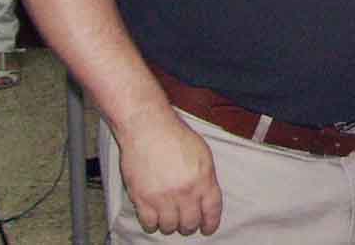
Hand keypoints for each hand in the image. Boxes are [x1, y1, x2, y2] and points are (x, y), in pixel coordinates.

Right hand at [117, 107, 222, 235]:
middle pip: (190, 223)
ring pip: (170, 227)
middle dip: (189, 224)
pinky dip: (152, 223)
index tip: (207, 228)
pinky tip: (154, 214)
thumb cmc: (174, 135)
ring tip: (169, 214)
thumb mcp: (202, 153)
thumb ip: (206, 177)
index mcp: (203, 178)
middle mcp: (184, 191)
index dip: (211, 223)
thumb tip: (206, 197)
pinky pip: (149, 224)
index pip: (212, 210)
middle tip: (186, 220)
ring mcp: (162, 197)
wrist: (147, 127)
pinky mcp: (142, 199)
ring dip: (170, 224)